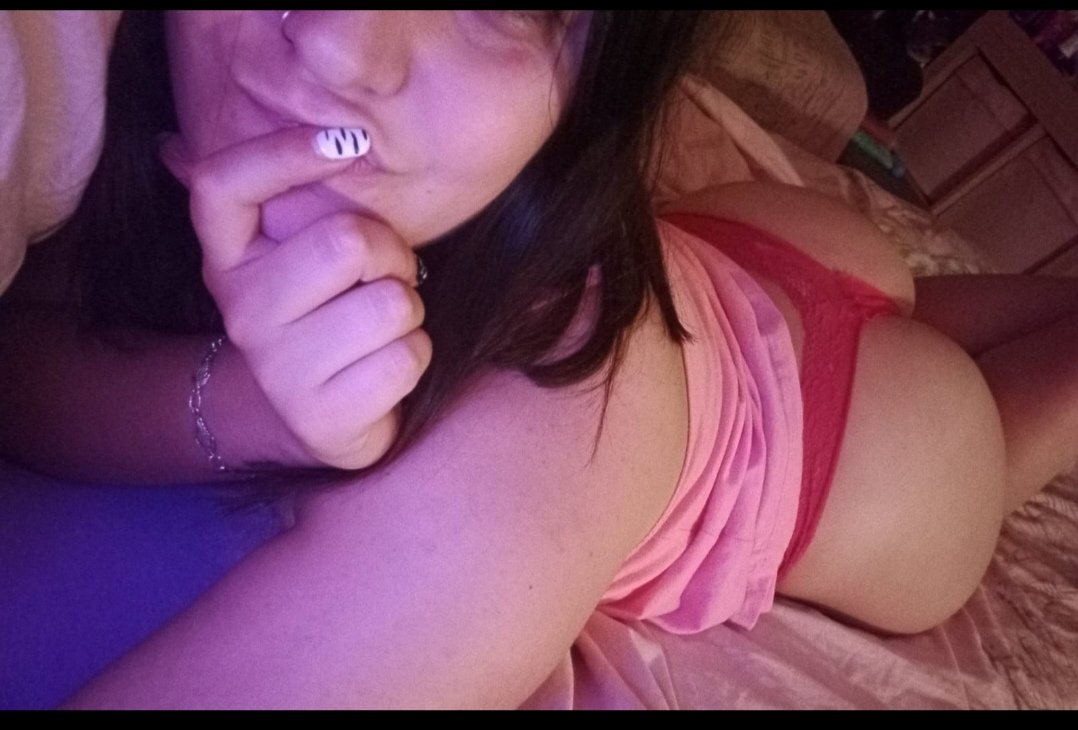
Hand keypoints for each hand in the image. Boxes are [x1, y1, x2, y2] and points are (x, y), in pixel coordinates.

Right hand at [184, 127, 431, 469]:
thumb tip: (169, 145)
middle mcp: (241, 311)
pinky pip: (406, 357)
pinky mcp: (322, 419)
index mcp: (227, 258)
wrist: (316, 417)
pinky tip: (385, 369)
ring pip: (390, 304)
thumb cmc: (324, 311)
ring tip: (382, 327)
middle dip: (393, 254)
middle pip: (346, 242)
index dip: (284, 152)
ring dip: (408, 312)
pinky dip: (414, 356)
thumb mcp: (292, 253)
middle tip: (384, 275)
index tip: (349, 142)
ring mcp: (278, 371)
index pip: (223, 184)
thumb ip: (267, 196)